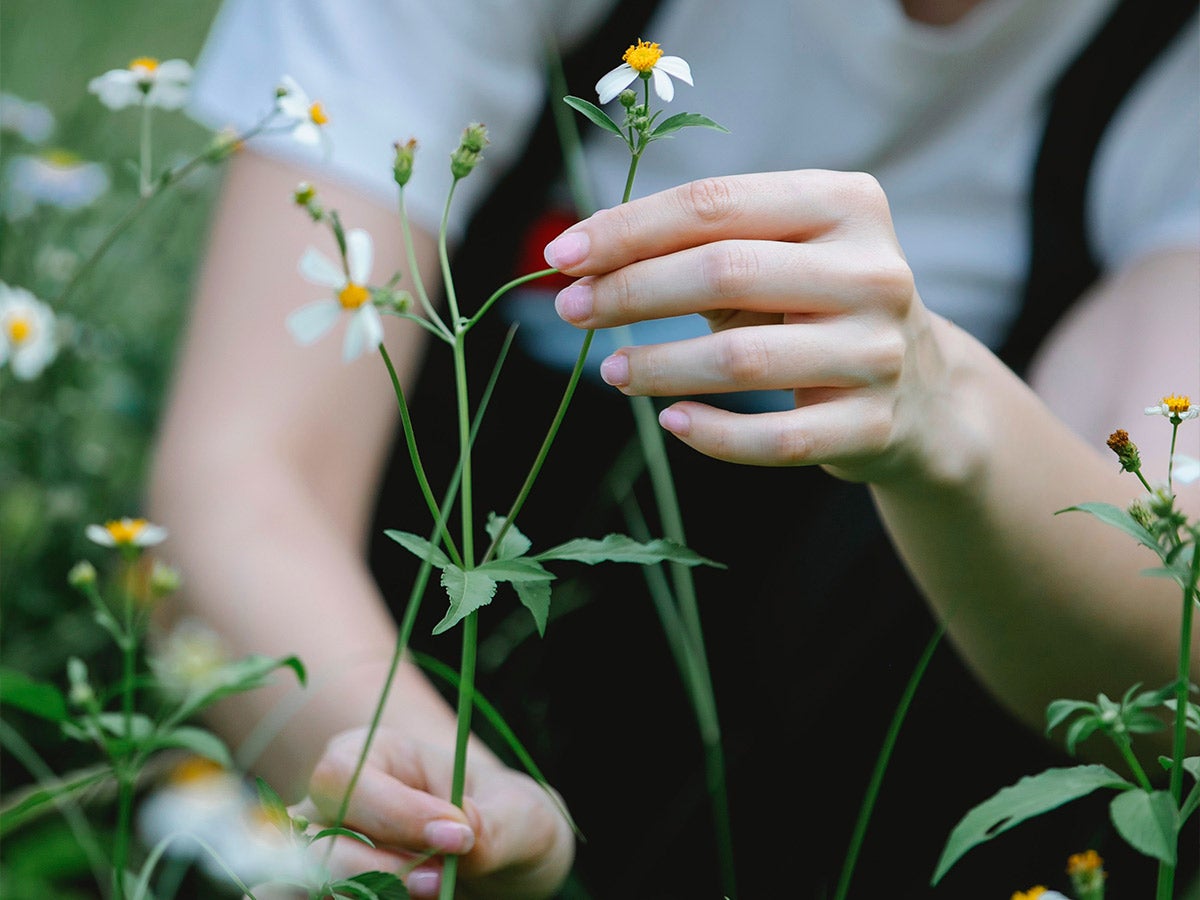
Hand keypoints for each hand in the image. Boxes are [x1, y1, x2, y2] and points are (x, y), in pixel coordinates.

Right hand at [291, 726, 574, 898]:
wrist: (506, 864)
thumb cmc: (508, 819)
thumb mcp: (520, 815)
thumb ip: (494, 823)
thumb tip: (462, 834)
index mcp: (373, 754)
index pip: (345, 777)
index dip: (394, 814)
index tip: (458, 838)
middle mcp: (332, 804)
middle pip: (314, 839)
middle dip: (378, 870)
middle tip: (439, 883)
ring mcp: (321, 855)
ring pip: (302, 884)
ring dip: (359, 897)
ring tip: (426, 897)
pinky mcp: (327, 892)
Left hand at [547, 170, 964, 484]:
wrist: (922, 393)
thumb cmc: (817, 309)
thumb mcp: (774, 260)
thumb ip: (695, 250)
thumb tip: (581, 261)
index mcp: (845, 204)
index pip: (715, 204)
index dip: (628, 229)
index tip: (561, 255)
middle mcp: (873, 270)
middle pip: (724, 271)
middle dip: (631, 291)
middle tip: (570, 309)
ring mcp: (879, 352)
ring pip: (743, 359)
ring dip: (660, 366)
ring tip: (612, 372)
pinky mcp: (874, 426)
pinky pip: (775, 439)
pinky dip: (713, 434)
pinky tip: (671, 422)